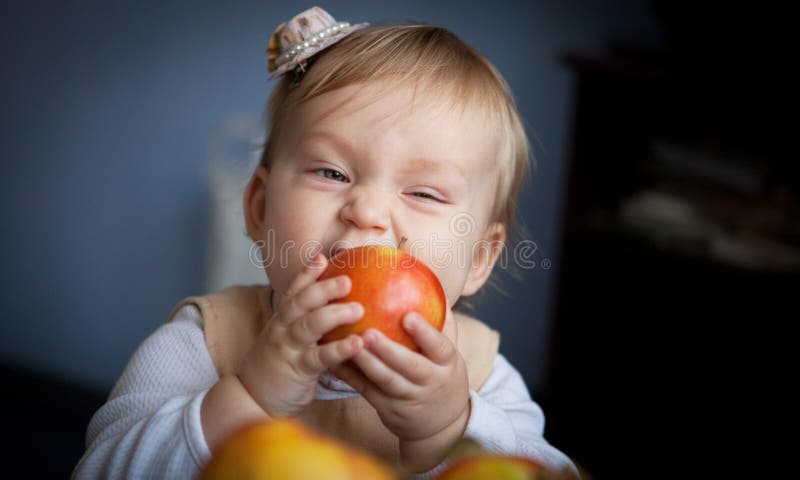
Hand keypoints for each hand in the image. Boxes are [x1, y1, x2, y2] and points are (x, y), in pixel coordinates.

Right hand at [236, 254, 364, 417]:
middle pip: (301, 302)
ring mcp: (288, 348)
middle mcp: (282, 329)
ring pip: (309, 326)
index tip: (324, 258)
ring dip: (334, 314)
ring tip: (358, 309)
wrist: (250, 400)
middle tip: (348, 279)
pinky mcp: (298, 370)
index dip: (307, 273)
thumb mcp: (285, 340)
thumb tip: (333, 308)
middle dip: (323, 288)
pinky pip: (320, 357)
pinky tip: (358, 343)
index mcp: (281, 320)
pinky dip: (340, 349)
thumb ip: (304, 324)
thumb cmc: (277, 368)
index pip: (293, 291)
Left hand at [331, 302, 469, 469]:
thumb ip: (442, 323)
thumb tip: (434, 285)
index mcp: (447, 364)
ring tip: (347, 343)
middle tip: (368, 332)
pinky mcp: (387, 408)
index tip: (408, 316)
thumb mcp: (449, 352)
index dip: (425, 333)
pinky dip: (349, 374)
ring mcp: (407, 398)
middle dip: (388, 351)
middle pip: (409, 367)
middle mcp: (429, 382)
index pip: (439, 347)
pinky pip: (365, 389)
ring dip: (365, 363)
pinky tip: (333, 358)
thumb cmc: (442, 374)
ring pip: (384, 380)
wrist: (442, 423)